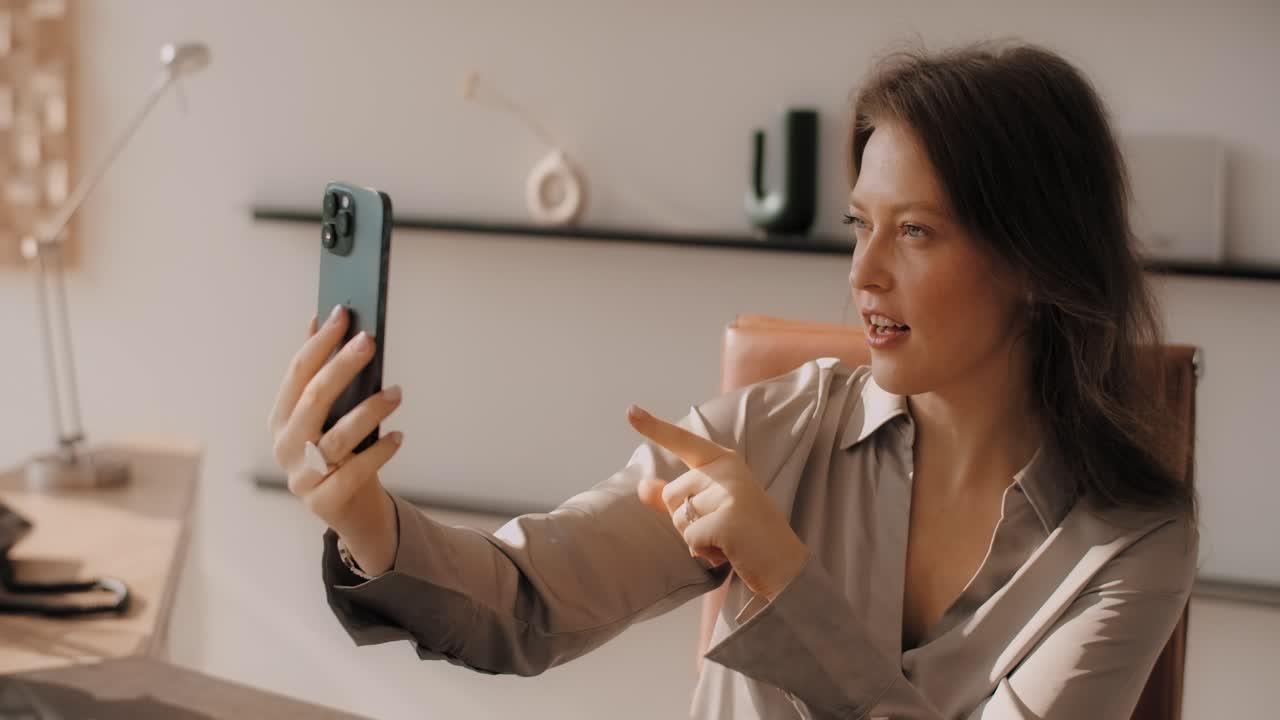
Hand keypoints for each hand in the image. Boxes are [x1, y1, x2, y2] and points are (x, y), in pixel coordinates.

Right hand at [267, 305, 402, 575]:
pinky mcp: (324, 502)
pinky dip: (378, 452)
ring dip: (369, 410)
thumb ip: (324, 375)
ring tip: (397, 393)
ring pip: (335, 436)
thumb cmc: (345, 454)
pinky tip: (398, 437)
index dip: (320, 343)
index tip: (344, 314)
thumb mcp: (333, 416)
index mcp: (281, 419)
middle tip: (370, 341)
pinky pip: (353, 472)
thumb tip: (323, 320)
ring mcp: (302, 476)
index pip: (297, 373)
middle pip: (313, 399)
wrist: (355, 512)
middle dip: (341, 366)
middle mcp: (286, 446)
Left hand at [627, 405, 809, 599]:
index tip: (630, 410)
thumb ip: (676, 497)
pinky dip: (704, 553)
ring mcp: (729, 493)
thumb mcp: (710, 509)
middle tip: (722, 529)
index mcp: (724, 461)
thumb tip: (642, 486)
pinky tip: (730, 552)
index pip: (683, 441)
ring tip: (728, 541)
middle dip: (686, 522)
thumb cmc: (745, 535)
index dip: (654, 427)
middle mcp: (727, 470)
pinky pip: (691, 540)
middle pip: (671, 495)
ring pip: (679, 520)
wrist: (785, 566)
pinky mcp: (728, 520)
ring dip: (696, 540)